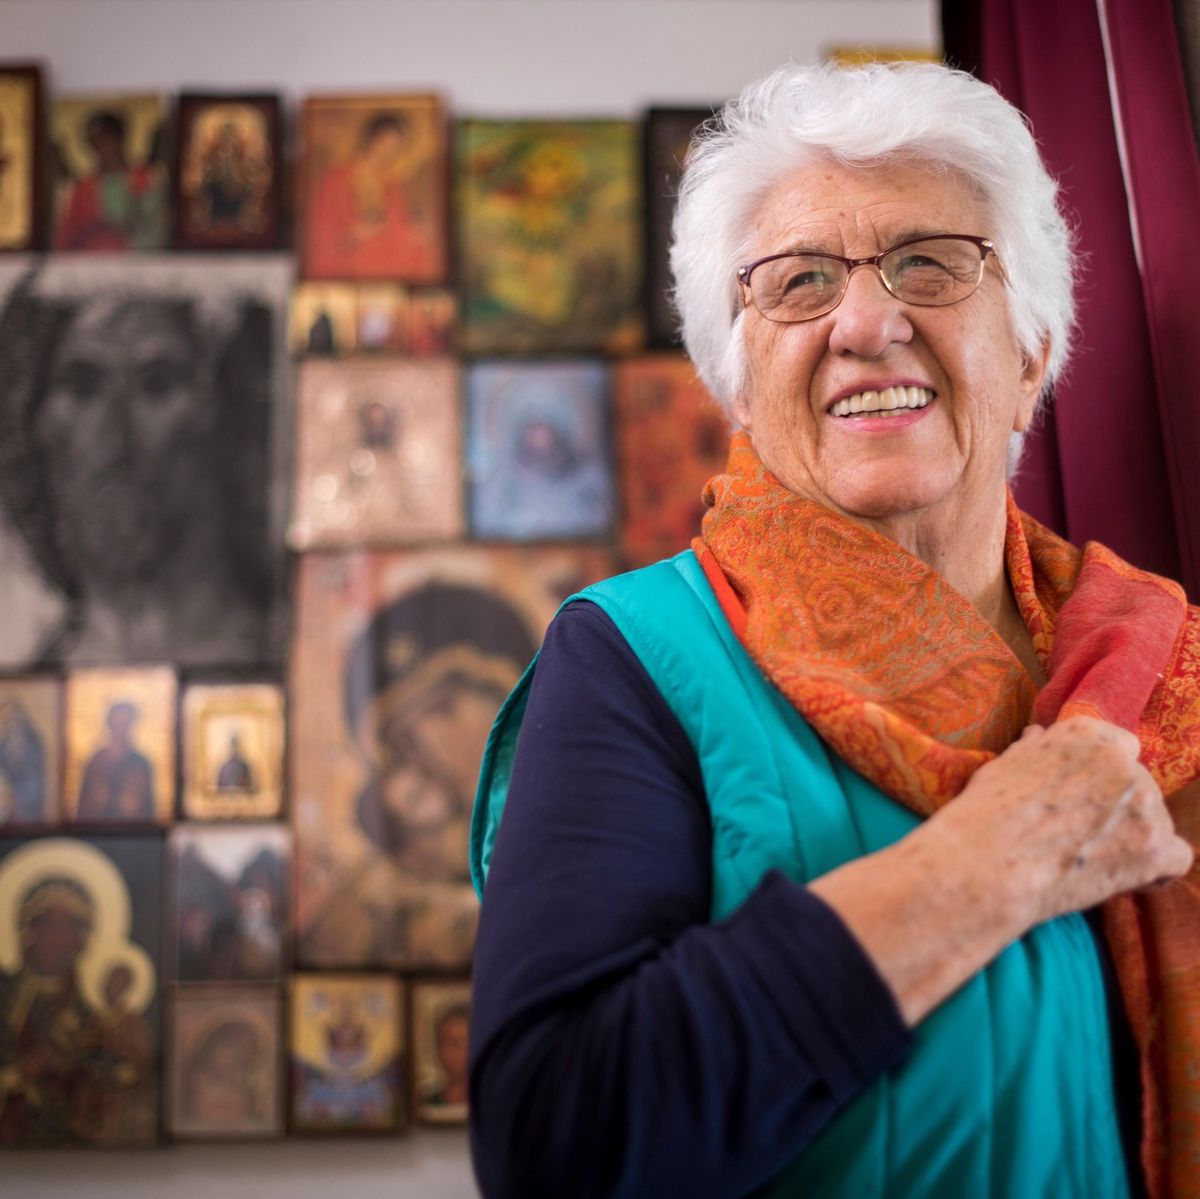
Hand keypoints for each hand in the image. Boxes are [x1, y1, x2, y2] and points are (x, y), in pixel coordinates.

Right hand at [931, 716, 1193, 929]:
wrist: (989, 860)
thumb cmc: (987, 809)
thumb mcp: (1006, 763)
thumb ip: (1036, 750)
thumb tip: (1039, 736)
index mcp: (1090, 734)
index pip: (1118, 747)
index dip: (1100, 775)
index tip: (1081, 796)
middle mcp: (1126, 762)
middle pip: (1137, 785)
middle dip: (1117, 807)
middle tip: (1080, 833)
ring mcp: (1146, 804)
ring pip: (1155, 821)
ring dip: (1132, 838)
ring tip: (1091, 859)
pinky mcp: (1156, 849)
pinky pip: (1175, 859)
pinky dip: (1153, 871)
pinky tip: (1119, 876)